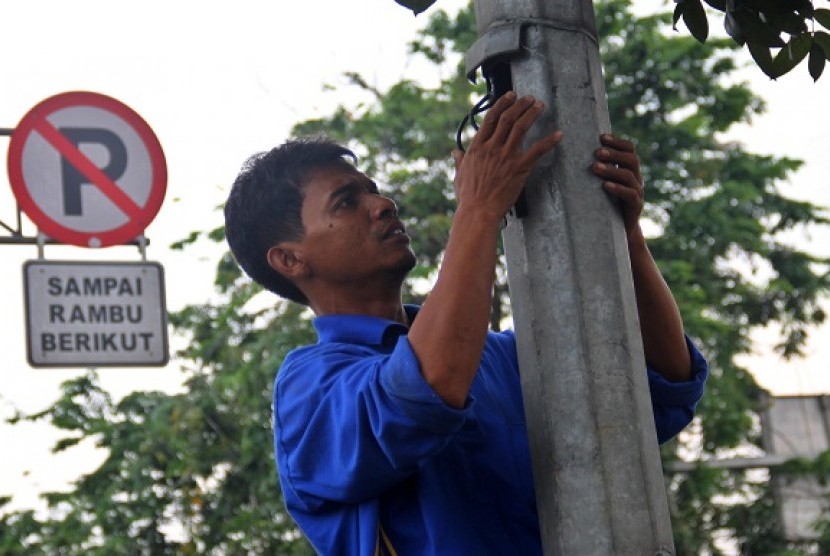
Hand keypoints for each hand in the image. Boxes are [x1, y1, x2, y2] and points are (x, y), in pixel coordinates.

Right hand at [452, 92, 562, 222]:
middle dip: (520, 104)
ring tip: (540, 105)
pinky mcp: (519, 167)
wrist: (478, 211)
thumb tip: (454, 152)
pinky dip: (549, 141)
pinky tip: (558, 134)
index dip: (501, 104)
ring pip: (521, 127)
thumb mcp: (459, 176)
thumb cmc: (468, 197)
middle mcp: (492, 147)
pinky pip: (537, 150)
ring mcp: (506, 156)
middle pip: (507, 118)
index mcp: (477, 147)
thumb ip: (459, 161)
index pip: (490, 118)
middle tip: (529, 98)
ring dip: (532, 113)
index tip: (509, 96)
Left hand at [592, 134, 643, 238]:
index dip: (617, 142)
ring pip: (629, 176)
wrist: (619, 231)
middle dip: (614, 154)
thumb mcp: (602, 184)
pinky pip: (630, 194)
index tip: (601, 137)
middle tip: (596, 152)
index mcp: (630, 169)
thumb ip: (597, 170)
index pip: (629, 149)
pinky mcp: (636, 206)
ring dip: (611, 169)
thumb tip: (573, 154)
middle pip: (631, 159)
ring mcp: (638, 192)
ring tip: (594, 167)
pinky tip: (605, 185)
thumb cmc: (606, 204)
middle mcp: (636, 178)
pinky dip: (617, 188)